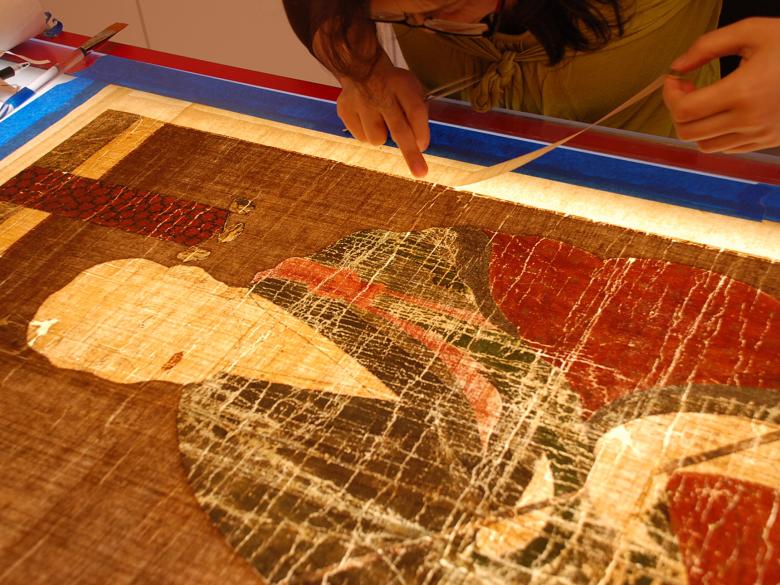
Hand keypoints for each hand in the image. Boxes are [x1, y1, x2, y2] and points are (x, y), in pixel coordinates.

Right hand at [337, 54, 429, 176]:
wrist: (359, 67)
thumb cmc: (393, 86)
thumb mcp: (411, 89)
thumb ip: (418, 112)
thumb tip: (420, 145)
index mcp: (401, 85)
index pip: (415, 111)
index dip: (421, 131)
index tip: (424, 147)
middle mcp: (380, 93)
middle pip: (399, 129)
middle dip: (411, 154)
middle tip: (420, 173)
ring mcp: (360, 102)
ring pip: (376, 139)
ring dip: (382, 136)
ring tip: (381, 121)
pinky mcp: (345, 110)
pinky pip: (361, 138)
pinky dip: (367, 133)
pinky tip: (367, 118)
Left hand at [664, 18, 779, 153]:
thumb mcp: (753, 32)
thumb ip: (709, 45)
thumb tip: (677, 66)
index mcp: (743, 92)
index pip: (684, 109)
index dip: (670, 95)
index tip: (675, 79)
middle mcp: (749, 120)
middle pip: (688, 132)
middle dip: (678, 110)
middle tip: (686, 89)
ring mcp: (758, 135)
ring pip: (704, 145)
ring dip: (695, 125)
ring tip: (704, 101)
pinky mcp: (766, 141)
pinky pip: (725, 148)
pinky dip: (714, 134)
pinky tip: (723, 111)